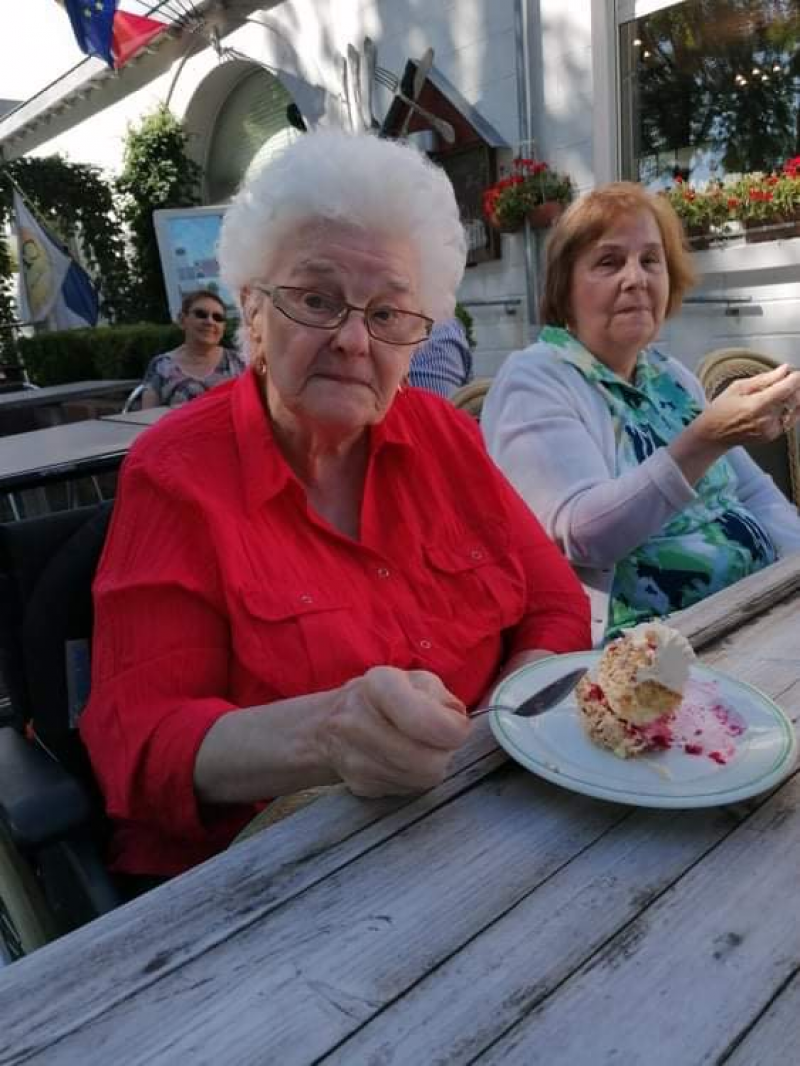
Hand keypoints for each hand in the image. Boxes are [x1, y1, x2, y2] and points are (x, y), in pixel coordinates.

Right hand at [320, 666, 470, 797]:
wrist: (328, 725)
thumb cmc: (382, 699)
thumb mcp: (416, 682)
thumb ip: (443, 700)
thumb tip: (458, 726)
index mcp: (379, 685)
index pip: (426, 722)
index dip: (453, 730)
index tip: (456, 728)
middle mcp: (358, 720)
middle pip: (427, 761)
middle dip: (443, 753)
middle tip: (438, 741)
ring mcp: (354, 757)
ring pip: (419, 780)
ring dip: (429, 767)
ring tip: (419, 748)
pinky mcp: (358, 784)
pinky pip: (404, 790)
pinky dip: (411, 779)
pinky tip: (401, 761)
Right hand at [696, 365, 799, 446]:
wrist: (713, 434)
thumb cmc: (721, 410)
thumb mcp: (738, 387)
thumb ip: (764, 379)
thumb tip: (784, 370)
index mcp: (757, 405)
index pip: (787, 388)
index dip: (794, 378)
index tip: (794, 373)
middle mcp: (766, 419)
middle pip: (794, 399)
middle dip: (794, 388)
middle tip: (785, 382)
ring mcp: (771, 430)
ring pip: (794, 409)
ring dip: (791, 399)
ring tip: (778, 394)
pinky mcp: (773, 435)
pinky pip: (789, 419)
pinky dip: (787, 410)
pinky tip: (776, 406)